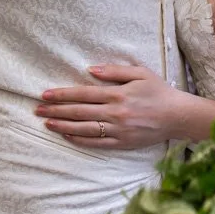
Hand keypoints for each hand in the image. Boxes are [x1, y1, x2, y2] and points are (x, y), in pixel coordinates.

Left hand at [37, 65, 189, 148]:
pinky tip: (66, 136)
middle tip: (37, 109)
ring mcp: (118, 130)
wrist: (177, 116)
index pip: (83, 94)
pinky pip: (96, 143)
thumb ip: (115, 70)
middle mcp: (115, 112)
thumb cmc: (159, 91)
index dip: (62, 94)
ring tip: (46, 123)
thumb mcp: (140, 73)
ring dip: (62, 126)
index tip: (45, 94)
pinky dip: (79, 140)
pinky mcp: (122, 143)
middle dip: (56, 110)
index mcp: (118, 93)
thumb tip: (91, 70)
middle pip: (79, 112)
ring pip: (84, 129)